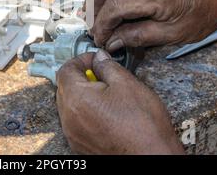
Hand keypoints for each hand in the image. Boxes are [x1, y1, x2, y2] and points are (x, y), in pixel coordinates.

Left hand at [56, 50, 183, 154]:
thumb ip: (108, 67)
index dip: (81, 60)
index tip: (96, 60)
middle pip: (64, 87)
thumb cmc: (142, 125)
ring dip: (83, 95)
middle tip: (103, 75)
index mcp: (76, 98)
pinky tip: (106, 113)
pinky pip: (75, 122)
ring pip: (69, 106)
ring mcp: (73, 134)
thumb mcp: (127, 84)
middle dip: (81, 77)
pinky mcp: (79, 145)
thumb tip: (99, 58)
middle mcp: (68, 118)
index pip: (65, 70)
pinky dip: (85, 113)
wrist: (152, 158)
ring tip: (107, 96)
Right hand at [89, 0, 216, 50]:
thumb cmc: (206, 10)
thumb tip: (113, 41)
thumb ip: (138, 36)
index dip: (101, 26)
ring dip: (100, 1)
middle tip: (95, 30)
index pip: (112, 7)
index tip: (100, 40)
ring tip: (103, 22)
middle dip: (92, 10)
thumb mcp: (174, 33)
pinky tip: (116, 11)